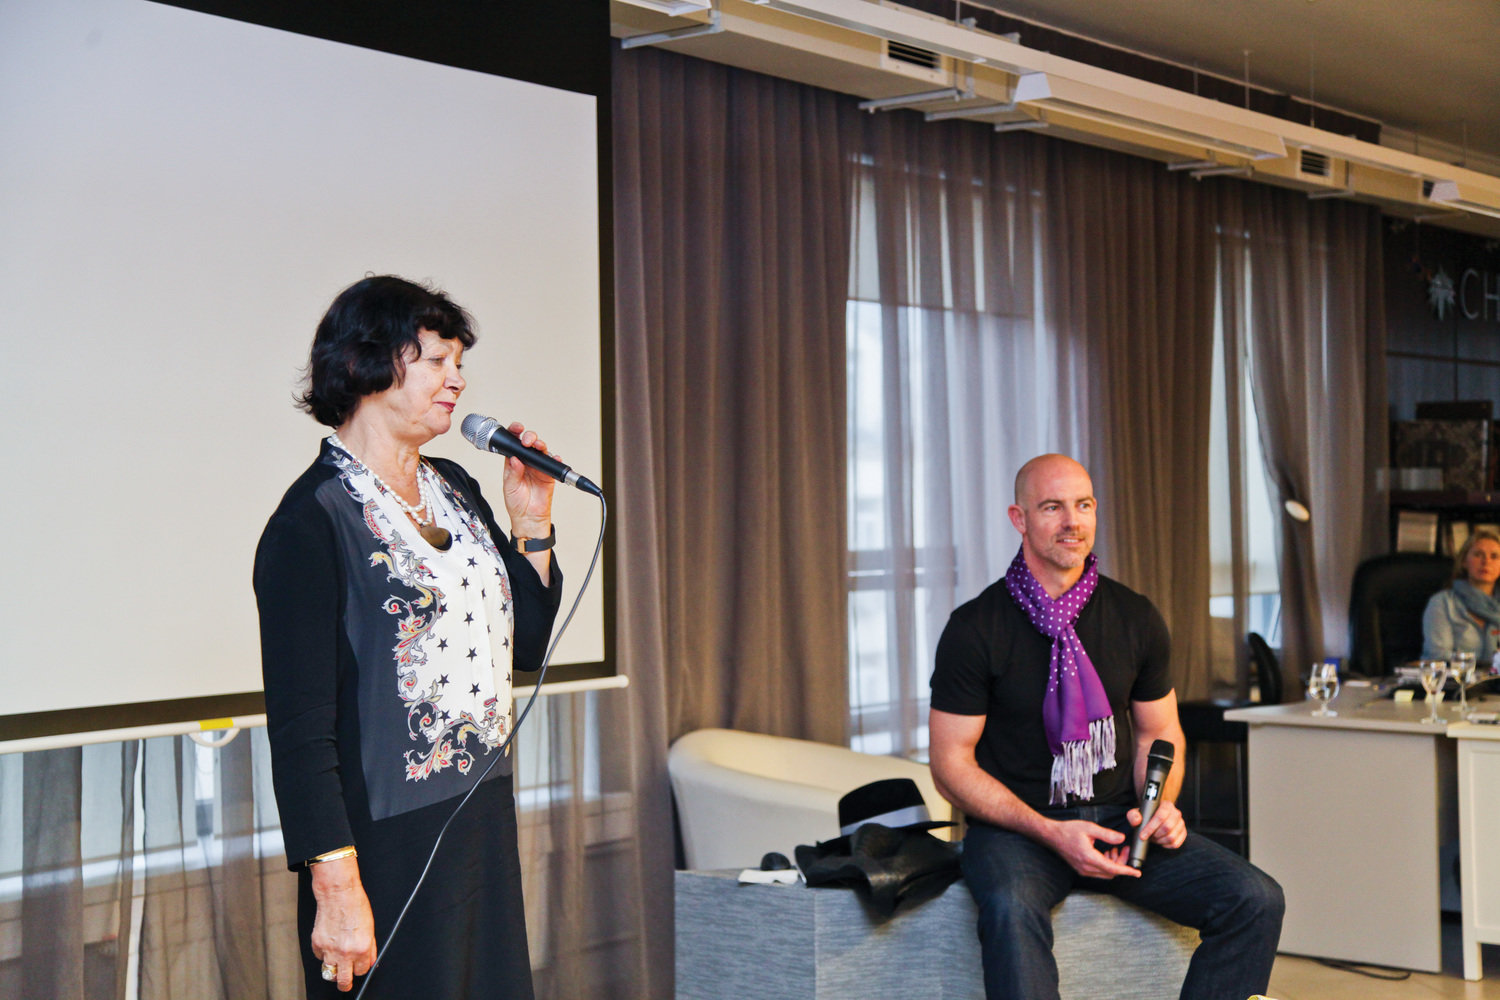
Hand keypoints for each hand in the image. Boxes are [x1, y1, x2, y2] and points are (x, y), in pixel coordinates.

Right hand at [309, 856, 376, 992]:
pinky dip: (324, 955)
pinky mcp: (317, 944)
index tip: (359, 966)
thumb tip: (369, 961)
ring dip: (333, 970)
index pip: (361, 971)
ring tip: (337, 964)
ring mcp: (329, 950)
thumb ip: (370, 948)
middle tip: (345, 982)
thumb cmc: (356, 906)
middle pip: (343, 981)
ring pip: (329, 973)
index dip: (360, 969)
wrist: (338, 893)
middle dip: (345, 984)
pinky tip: (330, 944)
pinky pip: (320, 958)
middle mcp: (345, 952)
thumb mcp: (371, 927)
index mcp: (362, 948)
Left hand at [500, 422, 556, 535]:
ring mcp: (538, 467)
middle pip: (529, 443)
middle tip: (527, 440)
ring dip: (540, 445)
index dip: (514, 433)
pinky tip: (554, 458)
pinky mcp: (548, 474)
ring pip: (541, 450)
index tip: (516, 429)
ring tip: (538, 445)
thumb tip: (514, 459)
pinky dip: (555, 459)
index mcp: (513, 462)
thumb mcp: (509, 487)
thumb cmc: (516, 503)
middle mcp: (526, 462)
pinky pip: (553, 464)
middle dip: (529, 437)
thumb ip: (513, 473)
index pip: (513, 443)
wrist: (528, 518)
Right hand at [1044, 818, 1140, 879]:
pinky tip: (1106, 853)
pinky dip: (1105, 864)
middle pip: (1111, 872)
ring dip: (1113, 864)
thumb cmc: (1068, 830)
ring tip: (1114, 849)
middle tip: (1124, 849)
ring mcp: (1082, 870)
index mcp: (1089, 858)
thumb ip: (1107, 834)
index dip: (1127, 870)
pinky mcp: (1081, 869)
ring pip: (1105, 873)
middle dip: (1121, 863)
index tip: (1137, 872)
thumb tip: (1121, 839)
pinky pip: (1098, 872)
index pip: (1112, 869)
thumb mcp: (1089, 828)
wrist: (1051, 835)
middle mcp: (1086, 868)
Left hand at [1127, 798, 1186, 849]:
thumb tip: (1137, 820)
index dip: (1151, 827)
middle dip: (1155, 835)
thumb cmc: (1145, 816)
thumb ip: (1133, 815)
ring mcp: (1181, 823)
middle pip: (1167, 827)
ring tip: (1154, 838)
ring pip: (1172, 837)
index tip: (1142, 836)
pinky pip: (1176, 843)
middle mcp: (1176, 813)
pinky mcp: (1183, 833)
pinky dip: (1166, 845)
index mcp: (1166, 805)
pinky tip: (1160, 841)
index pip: (1160, 816)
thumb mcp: (1136, 813)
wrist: (1154, 819)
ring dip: (1160, 841)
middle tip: (1148, 837)